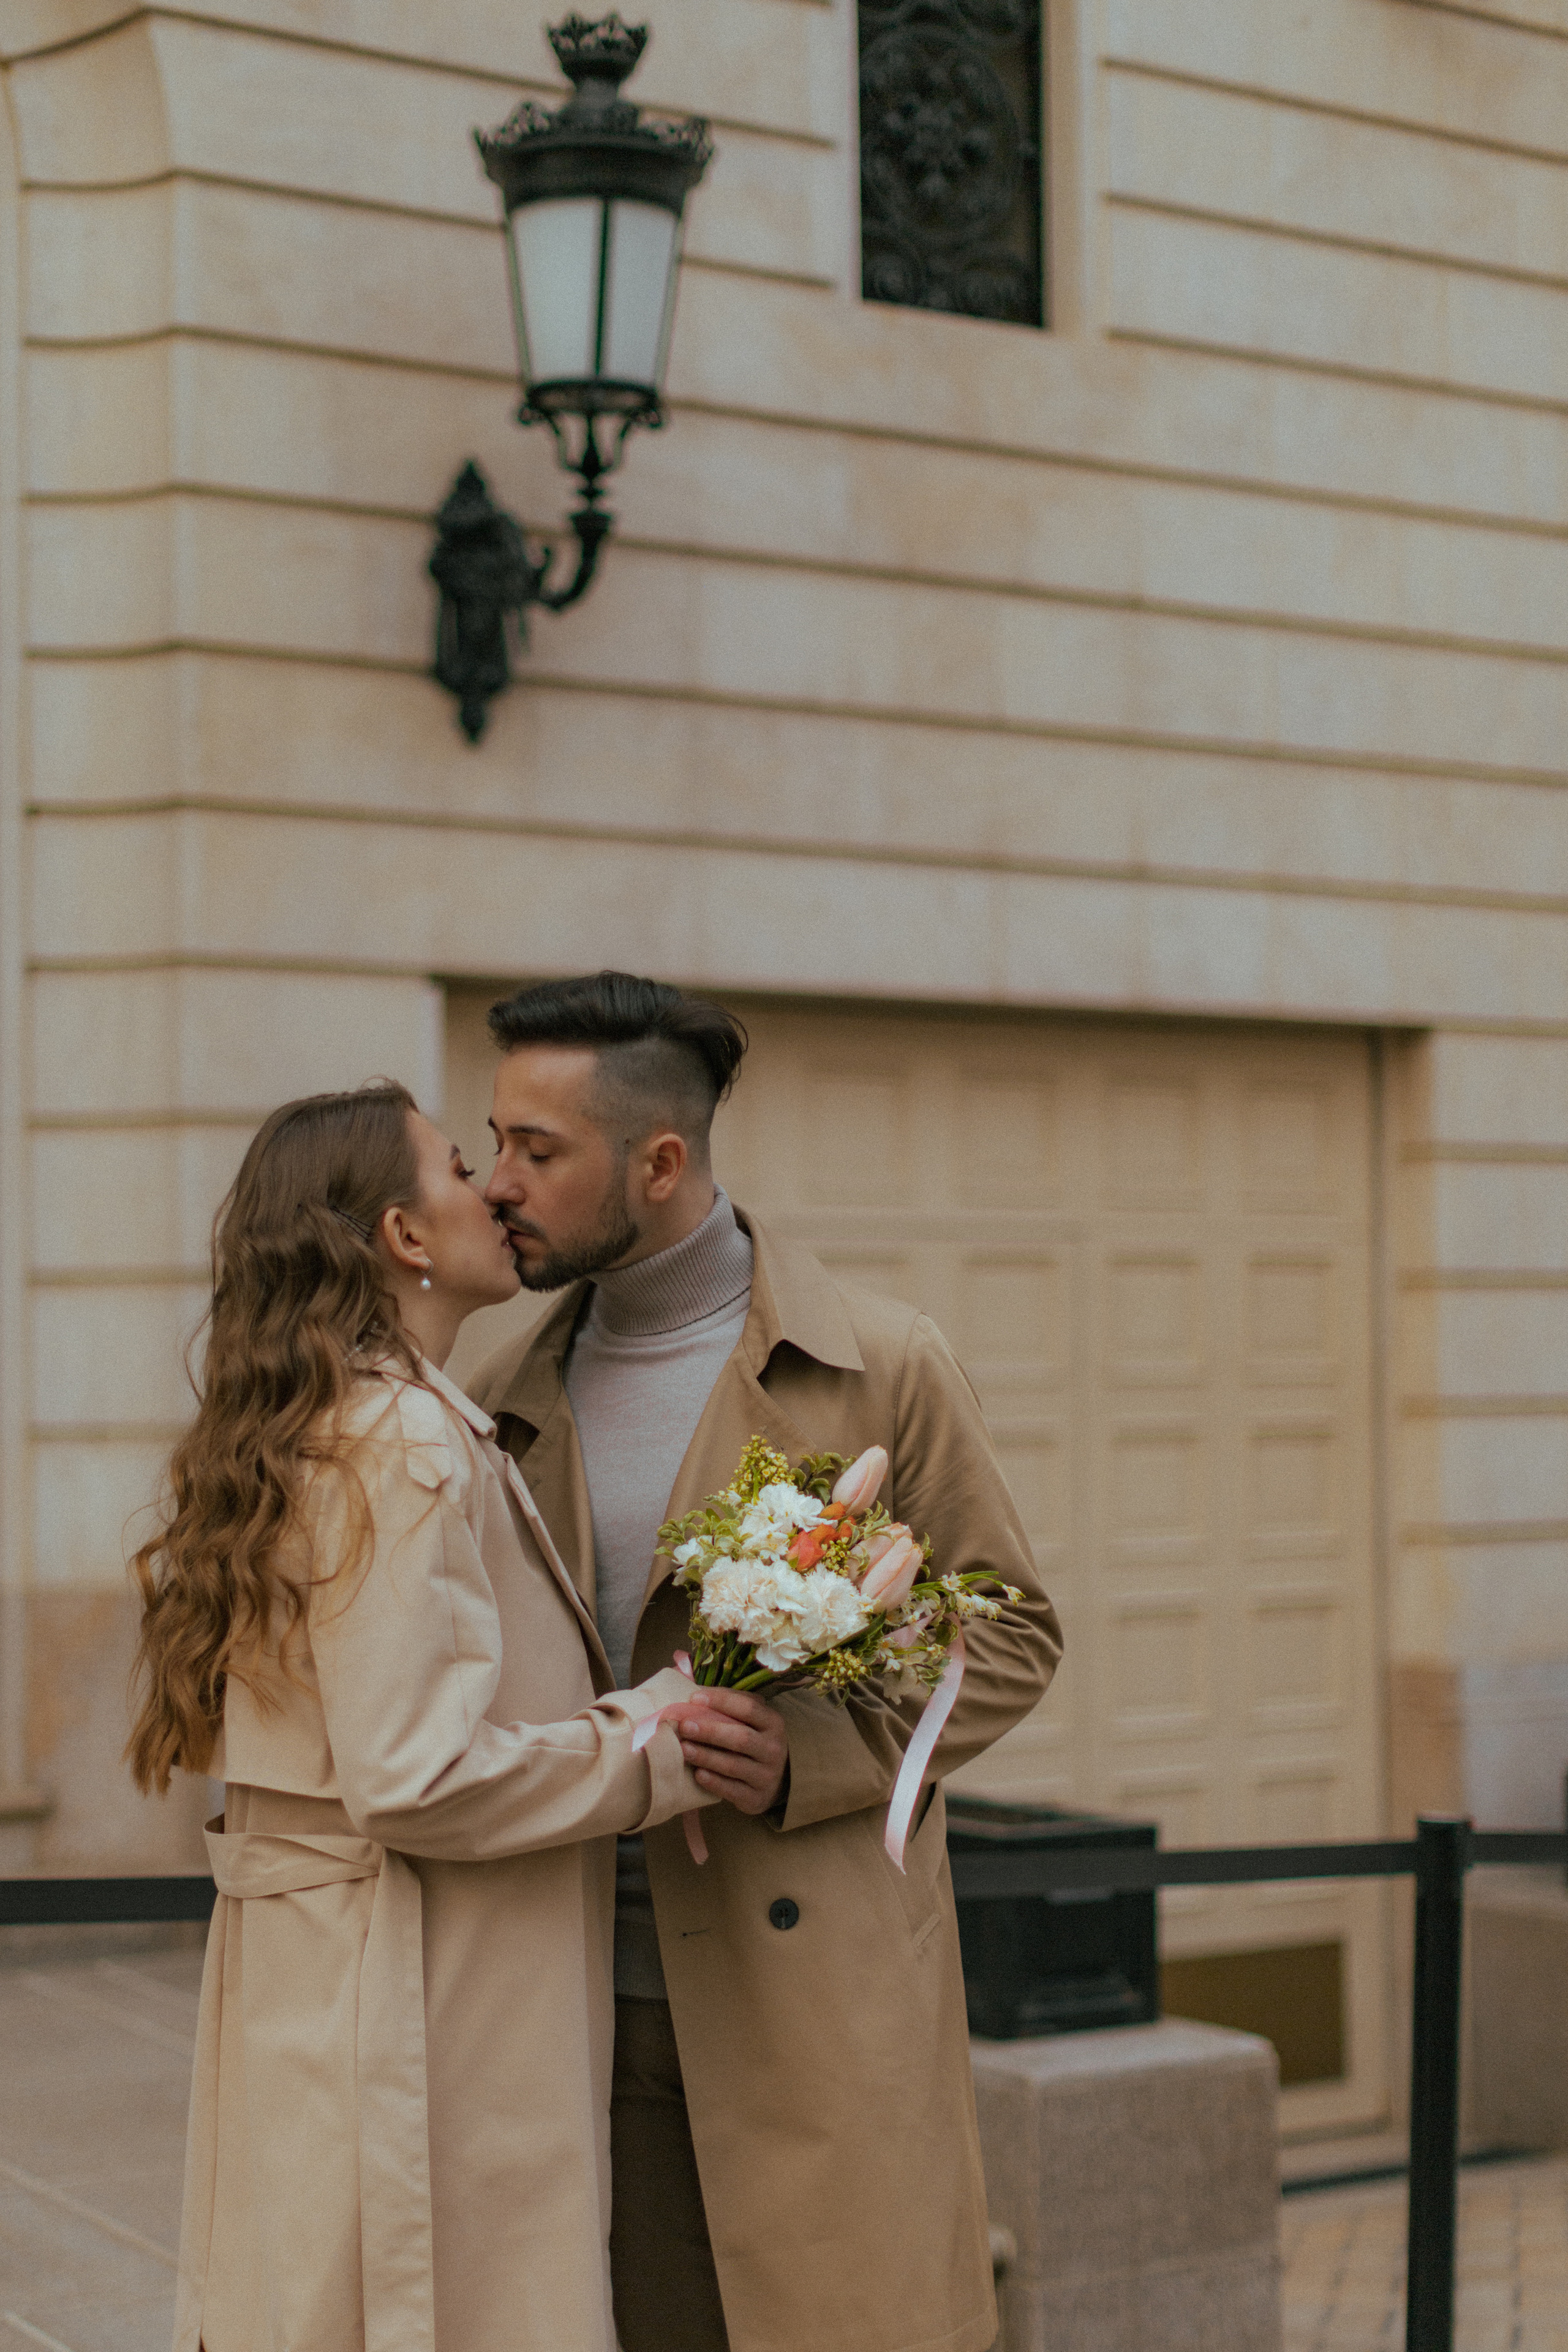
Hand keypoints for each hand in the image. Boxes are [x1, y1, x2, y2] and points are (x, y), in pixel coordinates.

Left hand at [676, 1687, 788, 1815]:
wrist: (774, 1780)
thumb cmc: (754, 1741)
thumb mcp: (752, 1720)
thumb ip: (732, 1704)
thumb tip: (697, 1693)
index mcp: (773, 1723)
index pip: (748, 1708)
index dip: (721, 1701)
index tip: (694, 1699)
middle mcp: (773, 1748)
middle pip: (741, 1738)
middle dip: (710, 1731)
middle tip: (685, 1726)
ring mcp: (766, 1775)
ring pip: (734, 1765)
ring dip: (706, 1756)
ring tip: (684, 1749)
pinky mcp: (756, 1798)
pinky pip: (732, 1790)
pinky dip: (714, 1782)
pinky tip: (698, 1774)